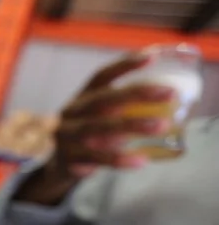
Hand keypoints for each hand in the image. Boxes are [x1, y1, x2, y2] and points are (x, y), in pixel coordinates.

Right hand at [15, 53, 174, 205]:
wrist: (54, 167)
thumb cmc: (87, 137)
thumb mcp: (98, 118)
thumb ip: (122, 110)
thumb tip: (168, 104)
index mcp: (82, 98)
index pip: (101, 76)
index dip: (125, 65)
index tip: (152, 57)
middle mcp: (72, 113)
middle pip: (103, 99)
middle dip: (137, 93)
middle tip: (170, 93)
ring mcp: (67, 136)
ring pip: (99, 128)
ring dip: (132, 125)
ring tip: (162, 126)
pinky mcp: (68, 159)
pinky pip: (96, 158)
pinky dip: (119, 159)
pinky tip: (141, 161)